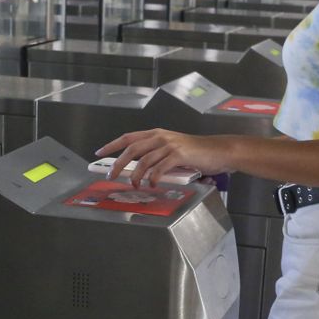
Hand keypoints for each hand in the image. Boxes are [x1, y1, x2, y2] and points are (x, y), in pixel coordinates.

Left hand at [96, 129, 235, 187]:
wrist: (218, 151)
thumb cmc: (197, 153)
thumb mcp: (173, 150)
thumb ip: (157, 156)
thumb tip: (139, 170)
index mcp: (157, 134)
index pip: (128, 137)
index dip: (112, 145)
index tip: (100, 153)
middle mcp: (160, 137)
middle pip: (131, 148)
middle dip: (118, 163)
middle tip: (111, 175)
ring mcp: (169, 145)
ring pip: (144, 160)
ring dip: (135, 174)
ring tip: (133, 184)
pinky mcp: (178, 155)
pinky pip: (159, 168)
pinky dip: (153, 178)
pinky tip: (152, 184)